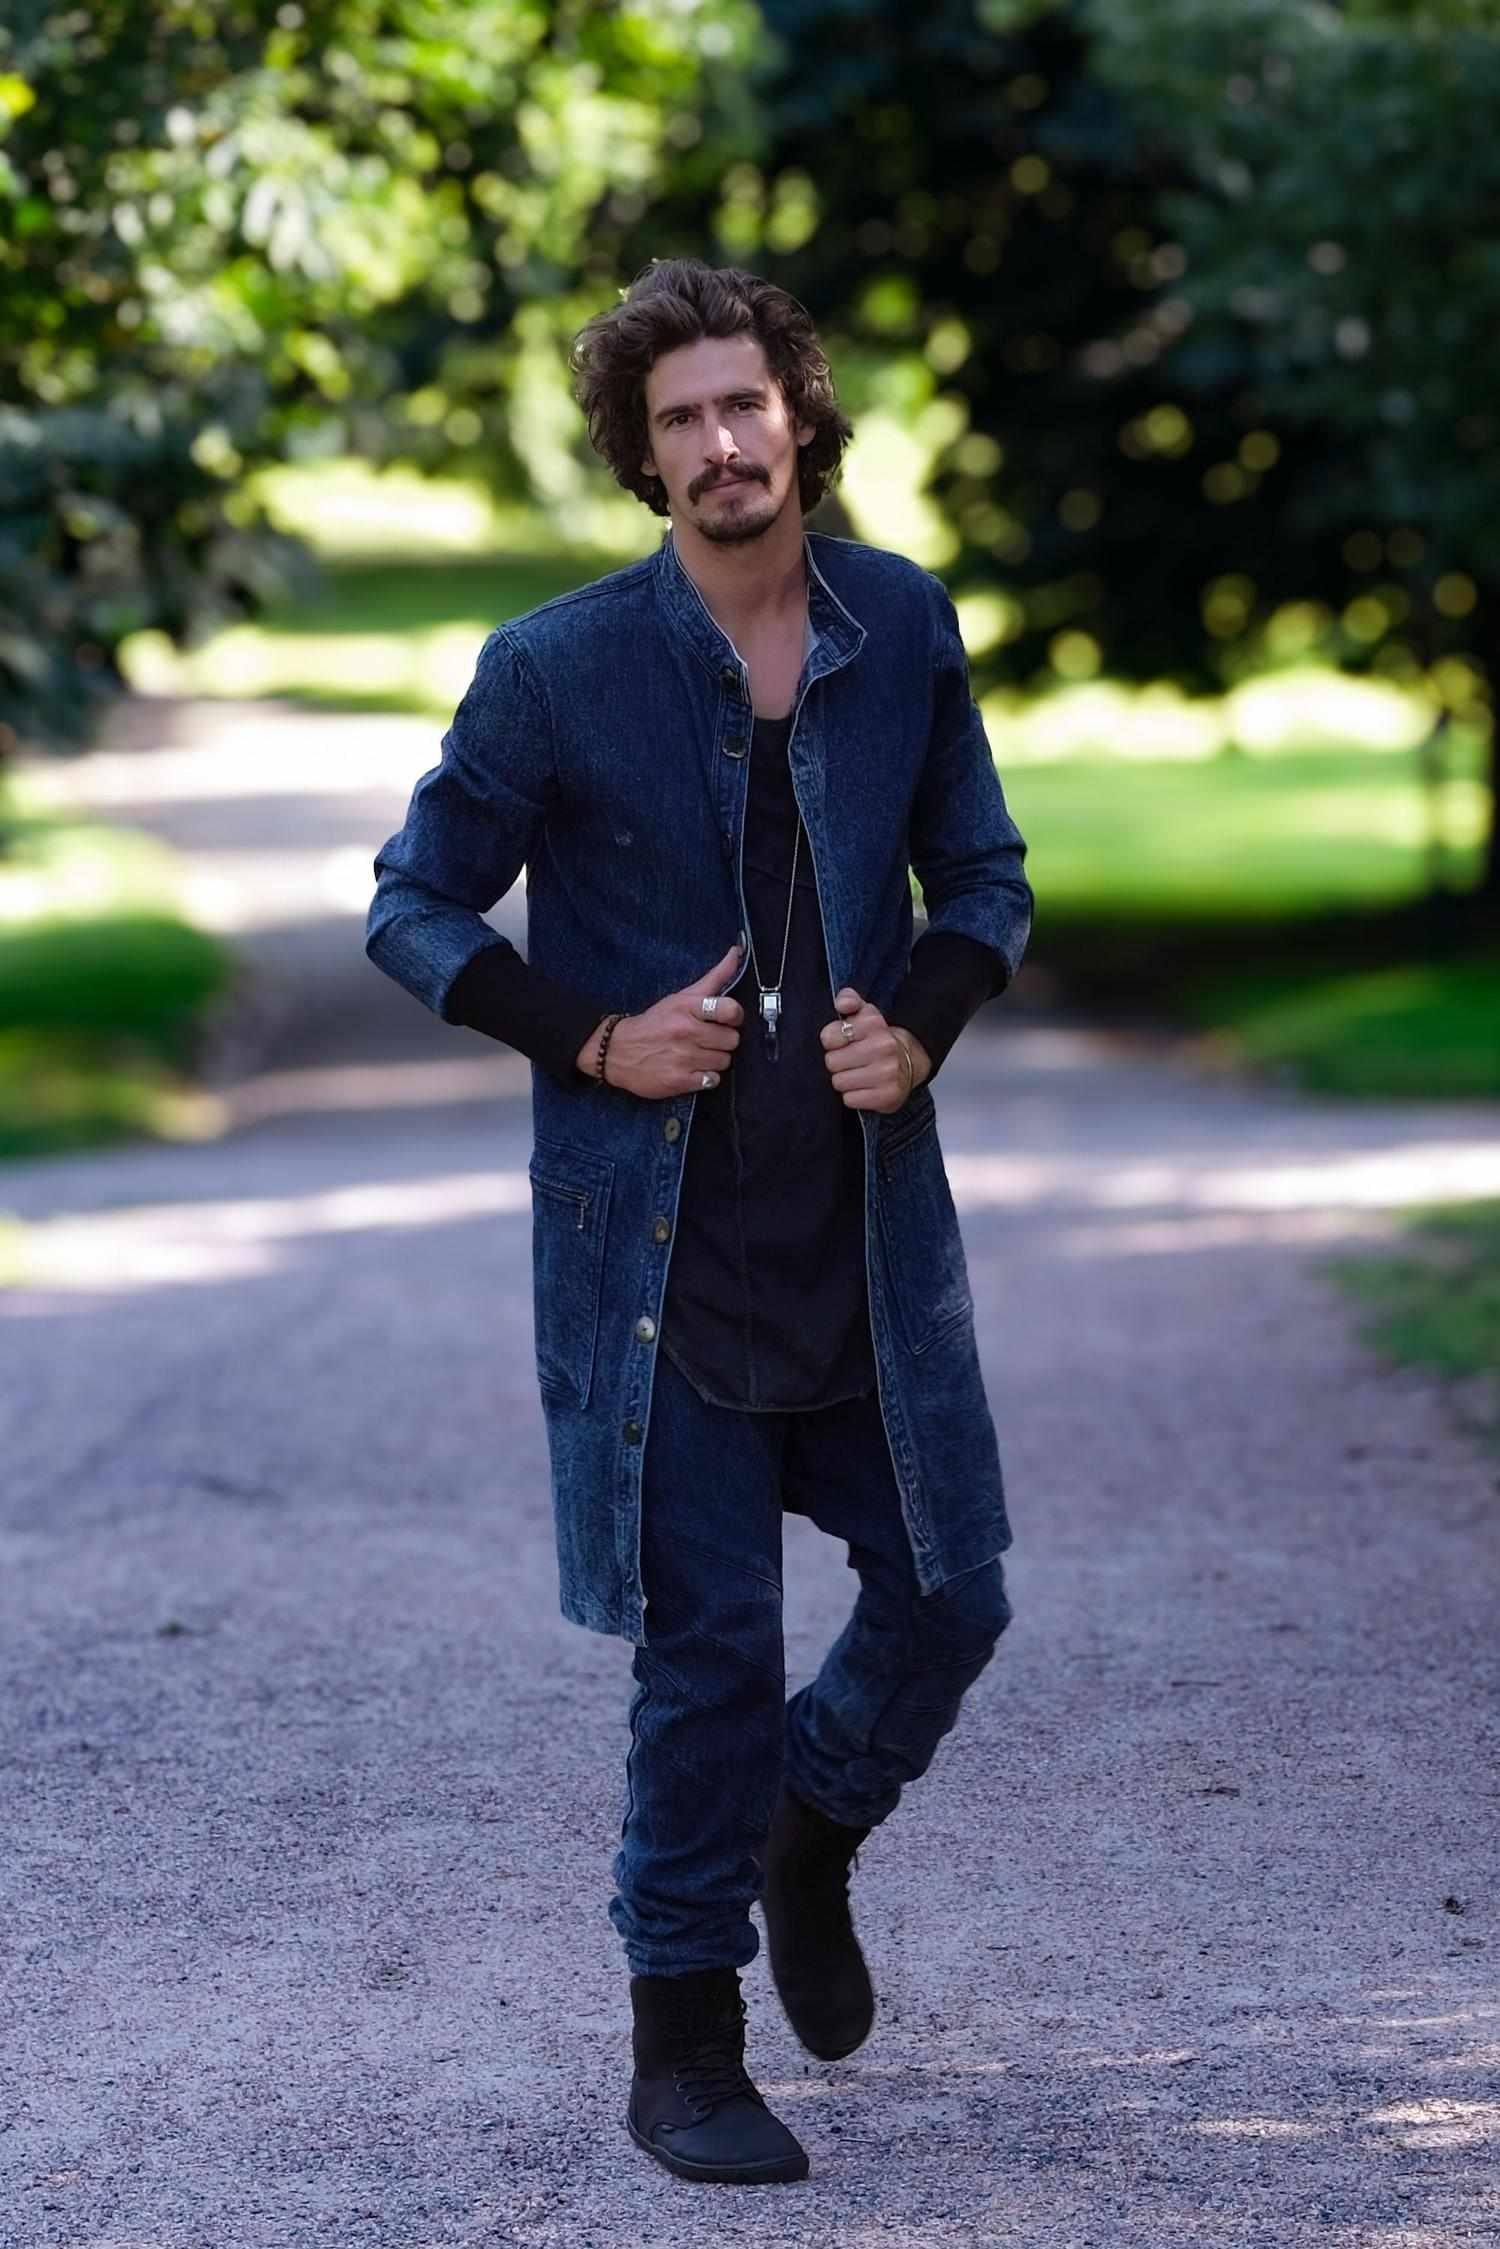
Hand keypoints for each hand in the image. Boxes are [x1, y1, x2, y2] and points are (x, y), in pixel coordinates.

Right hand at [580, 943, 745, 1097]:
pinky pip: (713, 1081)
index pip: (730, 1010)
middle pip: (732, 1040)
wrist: (616, 1050)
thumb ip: (714, 977)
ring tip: (697, 1054)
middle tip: (706, 1039)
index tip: (726, 1019)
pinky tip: (693, 1069)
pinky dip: (706, 1077)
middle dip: (722, 1040)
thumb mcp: (681, 996)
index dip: (734, 1016)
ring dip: (714, 1059)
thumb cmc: (653, 1022)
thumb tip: (737, 953)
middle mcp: (686, 1032)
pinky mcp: (680, 1081)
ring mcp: (683, 1058)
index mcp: (688, 1008)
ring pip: (725, 1061)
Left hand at [820, 988, 930, 1112]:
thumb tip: (842, 1004)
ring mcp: (887, 1072)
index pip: (828, 1037)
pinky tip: (865, 1087)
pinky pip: (850, 1100)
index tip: (842, 1042)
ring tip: (858, 1073)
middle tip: (851, 1060)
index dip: (832, 1042)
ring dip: (845, 1080)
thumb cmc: (877, 1038)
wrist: (909, 1060)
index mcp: (874, 1024)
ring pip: (839, 1082)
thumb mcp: (864, 1013)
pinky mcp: (888, 1096)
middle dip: (838, 1062)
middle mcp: (883, 1046)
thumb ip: (848, 1000)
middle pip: (831, 1062)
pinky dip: (854, 1096)